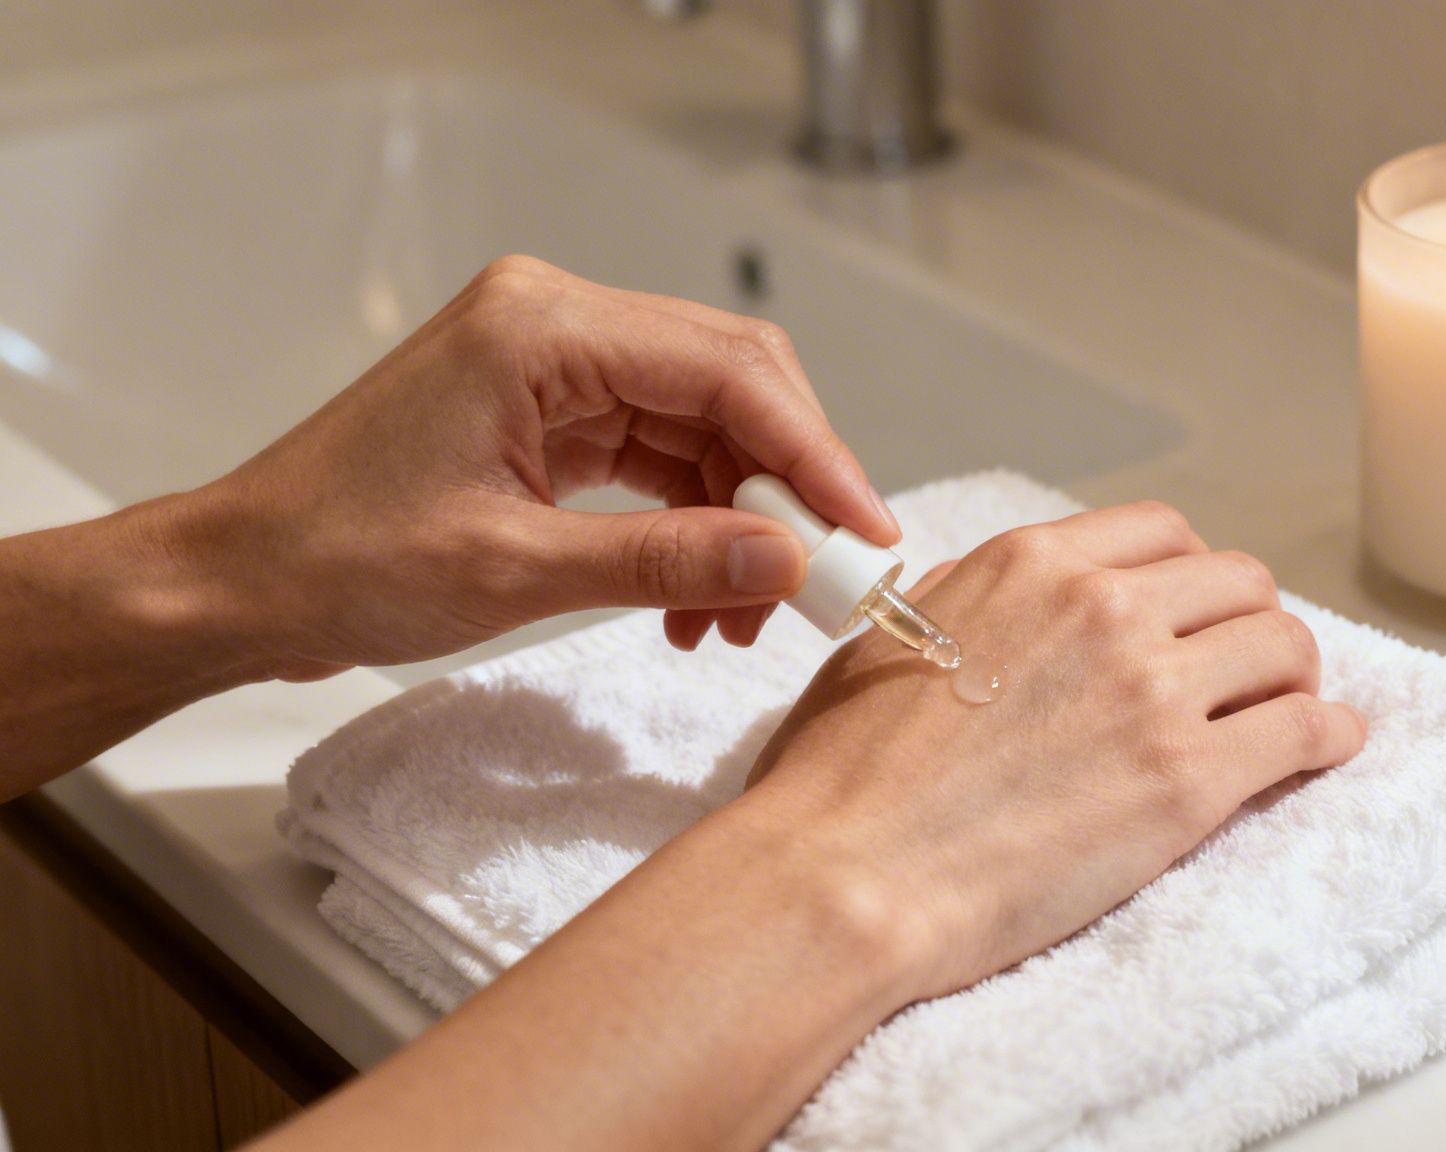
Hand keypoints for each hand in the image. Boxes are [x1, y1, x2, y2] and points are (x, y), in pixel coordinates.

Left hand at [183, 255, 896, 678]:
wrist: (245, 582)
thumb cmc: (338, 559)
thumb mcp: (515, 569)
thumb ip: (664, 559)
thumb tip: (787, 562)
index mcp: (542, 327)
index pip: (726, 370)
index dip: (813, 454)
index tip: (865, 533)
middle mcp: (557, 323)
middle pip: (731, 383)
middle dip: (787, 485)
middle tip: (827, 577)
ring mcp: (555, 363)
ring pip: (704, 424)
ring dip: (742, 518)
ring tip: (745, 616)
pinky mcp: (552, 410)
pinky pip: (661, 453)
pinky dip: (694, 523)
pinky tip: (698, 598)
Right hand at [738, 502, 1369, 998]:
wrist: (848, 876)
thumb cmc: (843, 778)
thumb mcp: (892, 641)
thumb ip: (970, 605)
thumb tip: (1013, 608)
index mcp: (1032, 565)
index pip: (1162, 532)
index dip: (1190, 573)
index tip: (1194, 611)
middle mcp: (1103, 608)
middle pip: (1237, 580)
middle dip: (1247, 620)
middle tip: (1244, 665)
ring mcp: (1153, 690)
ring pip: (1283, 644)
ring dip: (1294, 674)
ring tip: (1288, 706)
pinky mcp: (1188, 780)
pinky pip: (1303, 731)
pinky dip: (1329, 734)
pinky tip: (1331, 745)